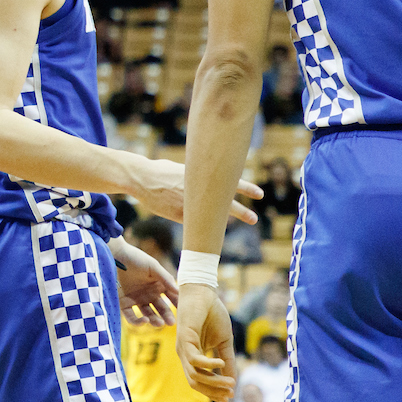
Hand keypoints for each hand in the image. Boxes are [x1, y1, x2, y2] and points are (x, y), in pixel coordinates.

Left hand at [110, 239, 177, 326]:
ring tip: (159, 323)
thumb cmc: (135, 258)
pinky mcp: (124, 304)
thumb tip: (178, 291)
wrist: (114, 255)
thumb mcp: (153, 266)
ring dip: (155, 321)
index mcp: (158, 285)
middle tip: (171, 322)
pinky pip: (131, 316)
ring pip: (148, 314)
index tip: (184, 312)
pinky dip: (138, 321)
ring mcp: (137, 299)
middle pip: (161, 308)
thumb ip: (165, 278)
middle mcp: (149, 294)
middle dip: (167, 316)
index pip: (172, 297)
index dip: (178, 305)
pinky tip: (144, 321)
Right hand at [129, 158, 261, 225]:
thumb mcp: (181, 168)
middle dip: (241, 211)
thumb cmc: (159, 170)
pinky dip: (202, 226)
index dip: (245, 188)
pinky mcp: (180, 215)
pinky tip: (210, 232)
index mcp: (201, 177)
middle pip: (226, 203)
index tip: (259, 194)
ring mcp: (190, 205)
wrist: (142, 178)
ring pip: (212, 216)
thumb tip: (200, 177)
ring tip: (241, 224)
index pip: (229, 183)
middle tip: (254, 219)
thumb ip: (193, 175)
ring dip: (226, 220)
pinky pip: (194, 223)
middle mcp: (199, 191)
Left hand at [175, 283, 237, 401]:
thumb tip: (233, 382)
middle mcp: (185, 354)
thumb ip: (227, 361)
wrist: (204, 293)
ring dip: (214, 381)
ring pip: (194, 374)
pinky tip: (220, 362)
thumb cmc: (212, 315)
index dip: (213, 391)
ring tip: (230, 382)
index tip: (229, 396)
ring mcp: (183, 347)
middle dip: (213, 391)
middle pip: (195, 382)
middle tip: (230, 393)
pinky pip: (194, 359)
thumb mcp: (224, 342)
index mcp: (193, 356)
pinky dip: (208, 364)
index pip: (199, 381)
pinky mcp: (184, 337)